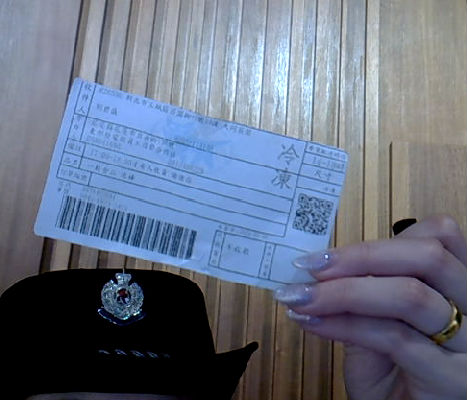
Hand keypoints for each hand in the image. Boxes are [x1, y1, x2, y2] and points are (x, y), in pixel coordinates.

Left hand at [274, 214, 466, 399]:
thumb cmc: (390, 371)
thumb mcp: (377, 319)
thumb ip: (364, 288)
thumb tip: (318, 262)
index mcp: (456, 285)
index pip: (437, 236)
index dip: (378, 241)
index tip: (325, 255)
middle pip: (429, 255)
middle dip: (360, 257)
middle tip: (311, 268)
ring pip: (410, 295)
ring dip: (342, 292)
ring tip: (301, 297)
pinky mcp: (454, 379)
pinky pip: (393, 337)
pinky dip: (343, 324)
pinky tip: (312, 323)